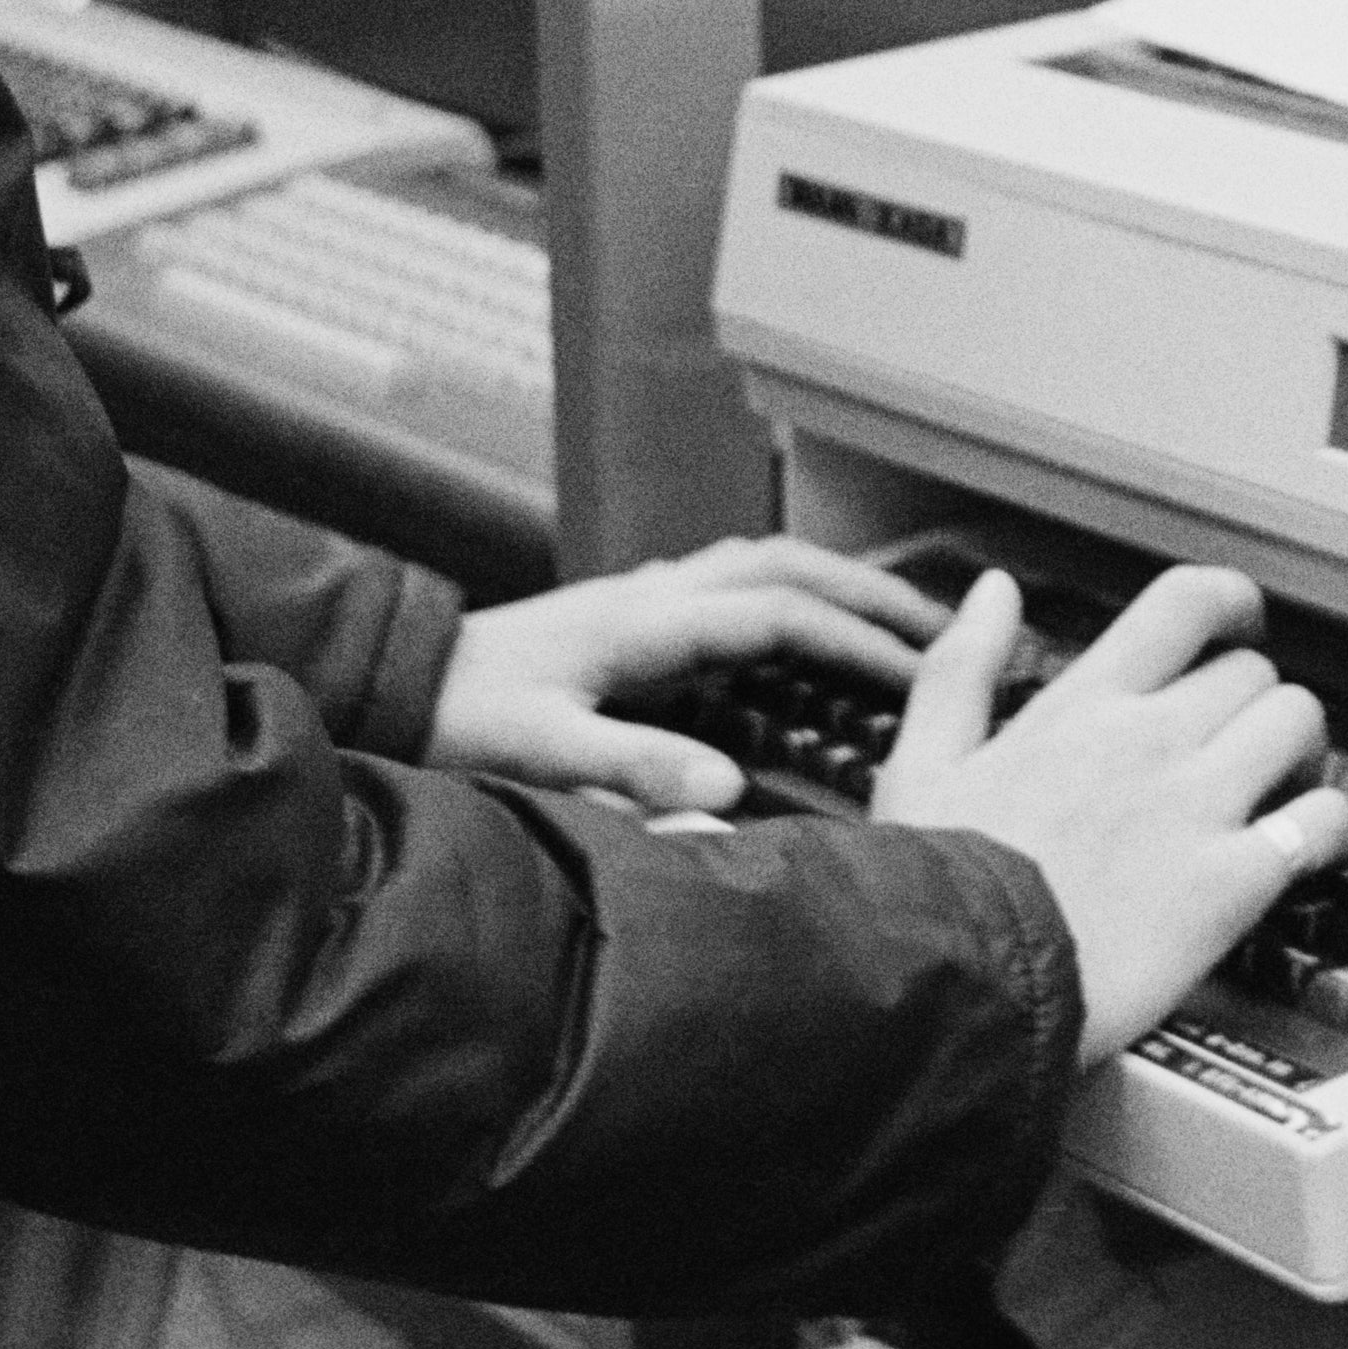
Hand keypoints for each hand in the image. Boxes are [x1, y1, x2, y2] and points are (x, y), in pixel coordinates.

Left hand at [423, 534, 948, 814]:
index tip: (930, 675)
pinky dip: (793, 592)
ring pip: (768, 564)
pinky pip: (737, 581)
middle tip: (948, 633)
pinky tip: (805, 626)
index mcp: (651, 622)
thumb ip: (636, 766)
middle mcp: (656, 593)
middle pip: (794, 569)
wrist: (399, 676)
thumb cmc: (464, 716)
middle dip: (877, 597)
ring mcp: (645, 594)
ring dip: (840, 585)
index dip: (863, 644)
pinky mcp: (631, 609)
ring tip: (898, 623)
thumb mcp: (547, 752)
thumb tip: (731, 784)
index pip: (785, 617)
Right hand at [874, 565, 1347, 1069]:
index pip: (1184, 605)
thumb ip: (962, 665)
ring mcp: (1196, 809)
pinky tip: (1311, 850)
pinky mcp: (1230, 884)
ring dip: (1301, 749)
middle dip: (1254, 700)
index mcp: (1082, 707)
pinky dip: (1332, 828)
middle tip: (1241, 742)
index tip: (1240, 623)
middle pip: (1251, 671)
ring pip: (1298, 723)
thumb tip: (993, 590)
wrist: (952, 984)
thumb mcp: (920, 758)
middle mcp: (1149, 741)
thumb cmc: (930, 885)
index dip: (1231, 601)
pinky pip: (1322, 823)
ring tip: (1281, 786)